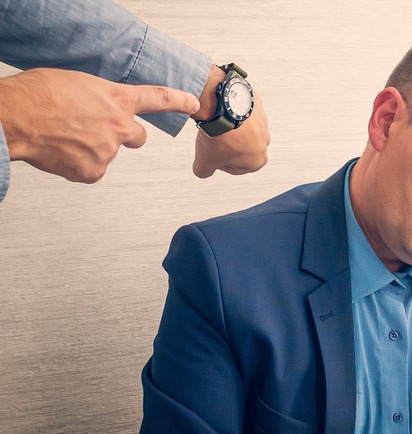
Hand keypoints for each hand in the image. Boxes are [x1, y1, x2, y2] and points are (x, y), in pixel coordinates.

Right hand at [0, 68, 199, 182]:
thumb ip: (96, 99)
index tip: (193, 104)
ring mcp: (109, 151)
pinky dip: (77, 166)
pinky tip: (60, 153)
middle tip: (95, 131)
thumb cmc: (38, 95)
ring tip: (63, 136)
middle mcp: (120, 126)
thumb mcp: (76, 84)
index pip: (158, 98)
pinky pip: (90, 171)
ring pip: (106, 154)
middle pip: (137, 137)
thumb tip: (94, 109)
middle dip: (122, 136)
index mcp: (117, 99)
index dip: (178, 101)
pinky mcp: (94, 171)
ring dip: (90, 149)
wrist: (16, 117)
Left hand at [190, 65, 269, 177]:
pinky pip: (244, 114)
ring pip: (245, 131)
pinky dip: (234, 115)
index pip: (235, 168)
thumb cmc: (219, 135)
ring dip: (232, 130)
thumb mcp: (204, 161)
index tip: (212, 154)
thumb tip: (203, 170)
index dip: (219, 162)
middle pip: (242, 149)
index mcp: (257, 161)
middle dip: (228, 145)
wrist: (220, 107)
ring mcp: (263, 123)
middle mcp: (264, 143)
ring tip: (217, 126)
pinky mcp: (258, 107)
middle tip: (214, 139)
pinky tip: (222, 114)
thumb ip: (203, 171)